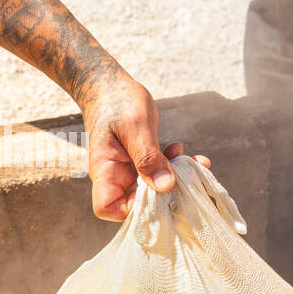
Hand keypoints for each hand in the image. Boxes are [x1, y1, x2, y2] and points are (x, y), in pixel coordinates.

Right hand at [83, 74, 209, 220]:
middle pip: (135, 203)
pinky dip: (172, 164)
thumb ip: (148, 156)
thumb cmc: (116, 100)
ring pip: (151, 188)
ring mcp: (127, 169)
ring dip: (173, 178)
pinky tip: (180, 148)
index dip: (129, 210)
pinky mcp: (138, 161)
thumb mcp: (135, 126)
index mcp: (105, 169)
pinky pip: (157, 172)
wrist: (108, 83)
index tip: (155, 194)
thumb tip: (165, 186)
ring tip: (188, 159)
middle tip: (184, 175)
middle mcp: (114, 174)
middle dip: (164, 193)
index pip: (107, 207)